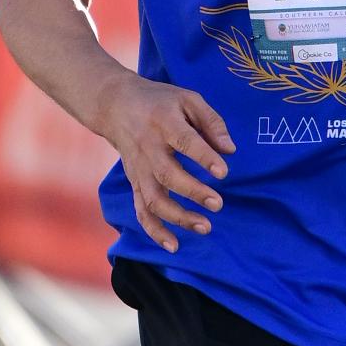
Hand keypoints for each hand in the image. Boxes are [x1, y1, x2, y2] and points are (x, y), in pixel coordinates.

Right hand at [101, 73, 232, 249]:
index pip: (184, 141)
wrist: (115, 106)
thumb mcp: (188, 99)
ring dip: (177, 217)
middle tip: (218, 204)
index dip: (203, 157)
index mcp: (164, 122)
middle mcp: (148, 148)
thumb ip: (211, 122)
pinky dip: (155, 231)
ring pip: (153, 198)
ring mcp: (138, 169)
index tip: (223, 172)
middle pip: (167, 174)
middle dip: (193, 192)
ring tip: (205, 226)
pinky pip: (141, 210)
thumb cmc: (160, 102)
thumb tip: (230, 150)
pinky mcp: (134, 183)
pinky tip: (174, 246)